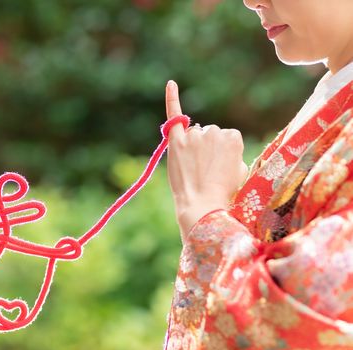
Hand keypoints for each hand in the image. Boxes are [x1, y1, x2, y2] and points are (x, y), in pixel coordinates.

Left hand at [165, 81, 247, 238]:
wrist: (202, 205)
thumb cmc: (223, 193)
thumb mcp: (240, 171)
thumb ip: (231, 152)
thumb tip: (219, 148)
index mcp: (233, 136)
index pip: (226, 139)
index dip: (222, 155)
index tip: (220, 170)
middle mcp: (213, 131)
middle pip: (209, 135)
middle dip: (207, 151)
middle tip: (205, 173)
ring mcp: (193, 136)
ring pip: (194, 134)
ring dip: (193, 147)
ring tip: (193, 169)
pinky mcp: (176, 141)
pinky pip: (174, 114)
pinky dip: (172, 97)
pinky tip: (171, 83)